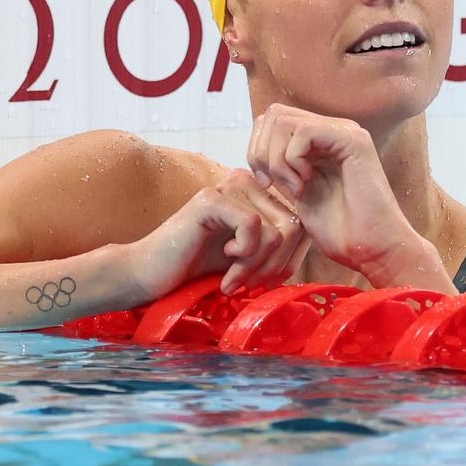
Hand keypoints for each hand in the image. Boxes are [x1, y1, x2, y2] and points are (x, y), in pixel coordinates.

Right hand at [132, 170, 308, 298]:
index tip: (264, 280)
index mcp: (257, 192)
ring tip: (233, 279)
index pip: (300, 223)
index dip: (289, 260)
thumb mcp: (250, 256)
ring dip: (257, 265)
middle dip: (275, 265)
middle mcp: (245, 181)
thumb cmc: (198, 267)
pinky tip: (223, 262)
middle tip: (249, 284)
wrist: (150, 274)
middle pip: (294, 226)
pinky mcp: (212, 199)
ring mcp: (228, 186)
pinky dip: (244, 256)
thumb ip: (279, 244)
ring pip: (277, 230)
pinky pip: (254, 227)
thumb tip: (315, 239)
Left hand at [247, 104, 452, 291]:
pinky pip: (303, 132)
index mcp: (319, 141)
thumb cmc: (339, 230)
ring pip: (283, 121)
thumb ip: (282, 167)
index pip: (271, 121)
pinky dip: (292, 161)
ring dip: (277, 159)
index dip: (257, 150)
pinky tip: (305, 185)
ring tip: (294, 188)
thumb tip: (256, 150)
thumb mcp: (298, 192)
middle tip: (273, 184)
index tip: (265, 184)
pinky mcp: (353, 139)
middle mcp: (332, 130)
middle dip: (262, 152)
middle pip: (274, 114)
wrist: (372, 249)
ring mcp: (344, 131)